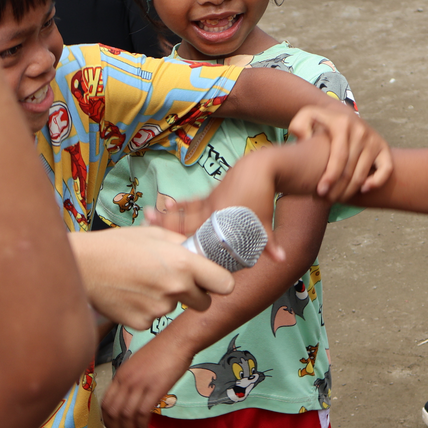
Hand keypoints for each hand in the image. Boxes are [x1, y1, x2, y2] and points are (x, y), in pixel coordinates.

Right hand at [70, 226, 234, 328]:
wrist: (81, 266)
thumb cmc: (117, 245)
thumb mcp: (154, 234)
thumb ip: (182, 245)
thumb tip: (199, 252)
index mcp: (184, 263)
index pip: (225, 284)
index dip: (220, 283)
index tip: (213, 281)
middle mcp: (176, 289)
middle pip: (204, 303)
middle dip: (195, 295)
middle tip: (173, 281)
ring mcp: (159, 309)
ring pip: (175, 309)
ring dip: (165, 299)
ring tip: (141, 282)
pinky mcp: (142, 323)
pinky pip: (153, 318)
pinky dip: (145, 310)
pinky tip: (130, 295)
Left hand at [101, 338, 194, 427]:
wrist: (177, 341)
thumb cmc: (162, 351)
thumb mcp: (138, 365)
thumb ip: (132, 381)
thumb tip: (132, 398)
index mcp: (120, 375)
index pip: (105, 403)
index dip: (107, 421)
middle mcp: (125, 381)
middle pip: (113, 412)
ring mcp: (139, 384)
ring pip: (126, 415)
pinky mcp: (154, 389)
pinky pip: (142, 413)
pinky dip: (141, 425)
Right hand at [149, 146, 287, 262]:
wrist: (260, 167)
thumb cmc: (263, 195)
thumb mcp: (264, 220)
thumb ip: (269, 242)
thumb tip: (281, 260)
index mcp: (223, 219)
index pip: (202, 236)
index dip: (187, 244)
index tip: (171, 252)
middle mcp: (212, 210)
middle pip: (186, 223)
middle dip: (167, 228)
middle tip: (147, 231)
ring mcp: (209, 201)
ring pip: (185, 211)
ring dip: (167, 216)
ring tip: (148, 218)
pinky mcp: (210, 194)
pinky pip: (191, 202)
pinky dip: (179, 205)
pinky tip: (165, 206)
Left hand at [288, 104, 392, 200]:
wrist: (340, 115)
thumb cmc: (319, 123)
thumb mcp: (304, 117)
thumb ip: (298, 126)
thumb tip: (305, 139)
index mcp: (342, 124)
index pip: (339, 156)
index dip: (330, 177)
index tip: (320, 191)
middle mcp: (360, 131)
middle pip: (350, 169)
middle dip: (337, 189)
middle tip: (325, 201)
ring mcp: (373, 139)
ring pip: (363, 173)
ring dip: (350, 191)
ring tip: (336, 199)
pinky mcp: (383, 147)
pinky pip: (386, 169)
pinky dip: (377, 182)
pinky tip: (363, 190)